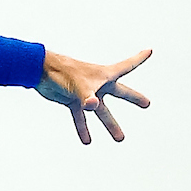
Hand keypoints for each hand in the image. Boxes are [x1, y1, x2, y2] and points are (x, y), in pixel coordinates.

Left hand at [34, 49, 151, 143]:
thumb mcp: (78, 86)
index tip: (149, 51)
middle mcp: (97, 83)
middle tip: (147, 104)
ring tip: (120, 138)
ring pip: (101, 111)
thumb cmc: (62, 72)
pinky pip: (81, 117)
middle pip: (120, 92)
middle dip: (133, 98)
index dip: (139, 58)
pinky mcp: (73, 100)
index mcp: (103, 75)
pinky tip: (87, 140)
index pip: (126, 66)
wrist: (40, 72)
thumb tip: (93, 105)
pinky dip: (82, 128)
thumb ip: (87, 97)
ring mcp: (86, 92)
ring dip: (110, 124)